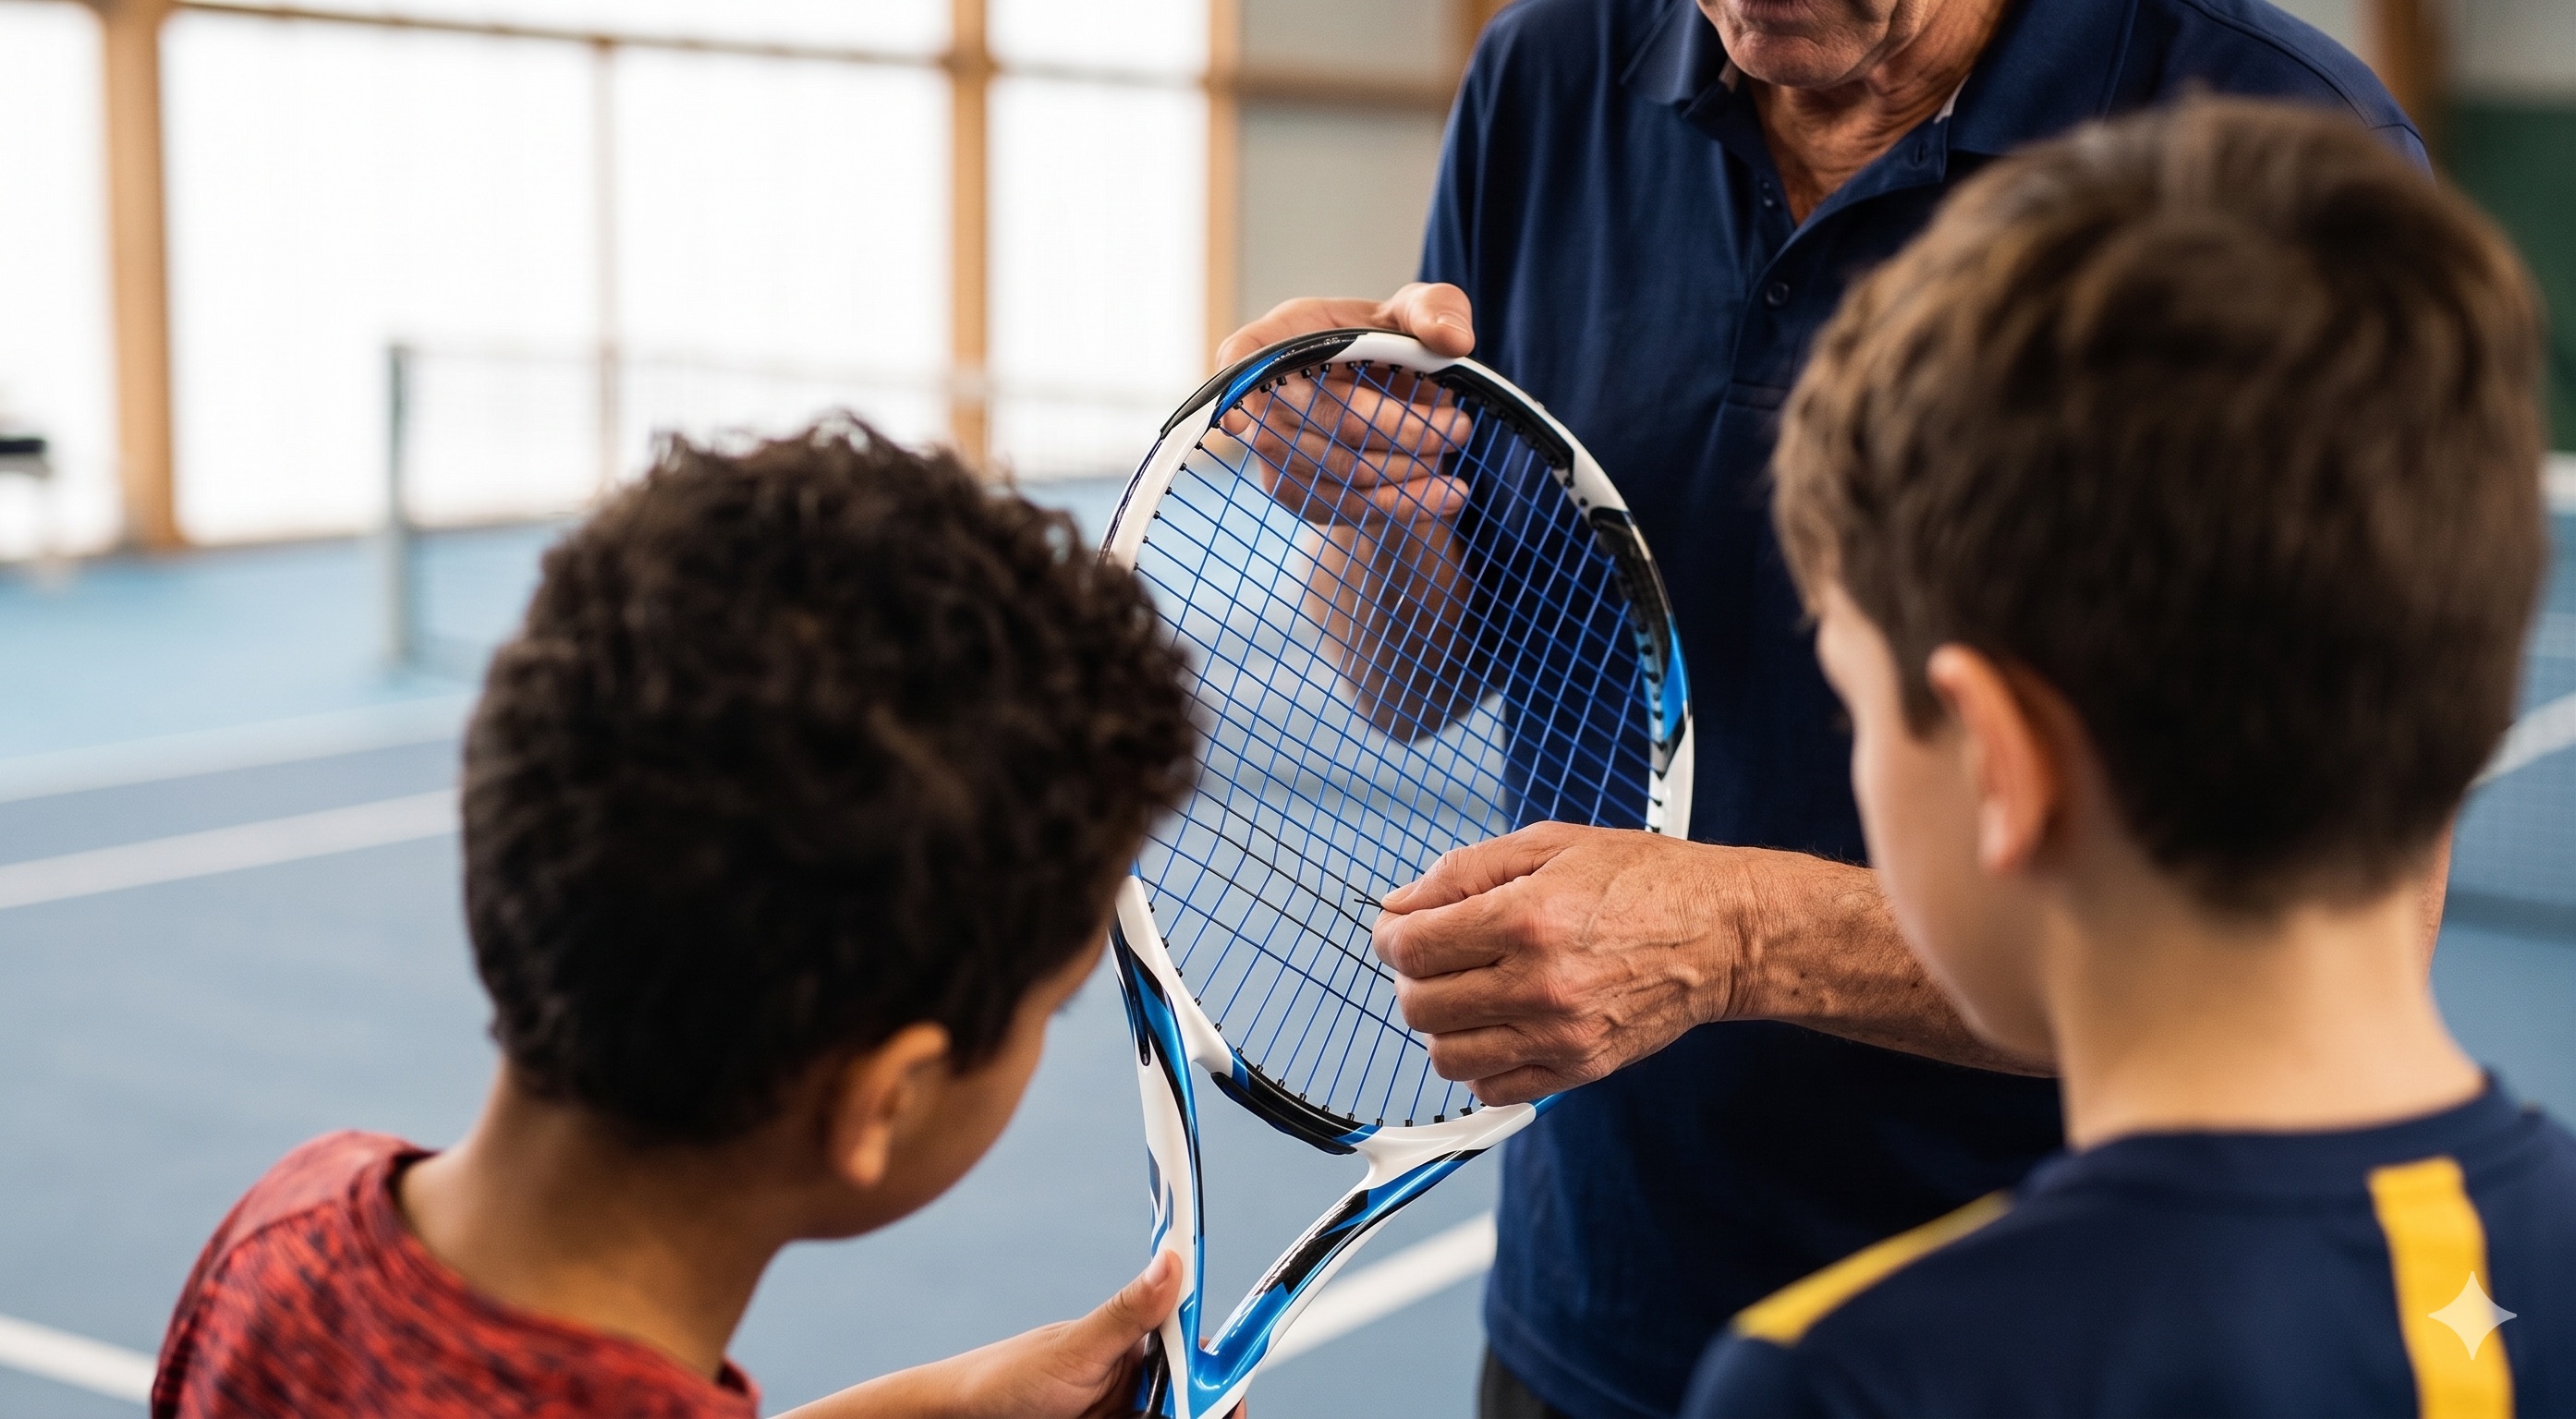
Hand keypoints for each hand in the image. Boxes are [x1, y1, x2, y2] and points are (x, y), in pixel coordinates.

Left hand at [784, 1251, 1243, 1418]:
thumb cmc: (1005, 1377)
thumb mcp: (1074, 1350)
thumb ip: (1127, 1314)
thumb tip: (1172, 1261)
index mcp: (1139, 1347)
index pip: (1201, 1360)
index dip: (1220, 1383)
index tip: (1226, 1400)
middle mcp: (1138, 1382)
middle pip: (1193, 1402)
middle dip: (1203, 1412)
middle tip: (1193, 1418)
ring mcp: (1124, 1413)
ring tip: (1142, 1418)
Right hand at [1213, 284, 1478, 532]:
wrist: (1389, 403)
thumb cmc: (1388, 345)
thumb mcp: (1416, 311)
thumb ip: (1436, 309)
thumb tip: (1454, 340)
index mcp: (1283, 337)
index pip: (1241, 356)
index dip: (1238, 384)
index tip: (1241, 419)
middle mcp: (1265, 395)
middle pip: (1325, 418)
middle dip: (1400, 428)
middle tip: (1459, 425)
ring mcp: (1273, 449)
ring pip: (1339, 469)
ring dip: (1407, 467)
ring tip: (1454, 449)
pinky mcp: (1295, 491)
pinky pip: (1344, 507)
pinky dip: (1400, 504)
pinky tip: (1443, 496)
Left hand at [1372, 822, 1745, 1102]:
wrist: (1723, 934)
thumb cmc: (1640, 880)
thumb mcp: (1549, 844)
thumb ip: (1463, 870)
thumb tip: (1398, 904)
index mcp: (1526, 918)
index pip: (1412, 947)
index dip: (1390, 936)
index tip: (1400, 928)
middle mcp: (1540, 984)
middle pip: (1419, 1004)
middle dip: (1412, 977)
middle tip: (1436, 956)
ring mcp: (1560, 1035)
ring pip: (1446, 1056)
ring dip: (1440, 1024)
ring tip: (1466, 992)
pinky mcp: (1579, 1069)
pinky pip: (1491, 1089)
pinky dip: (1478, 1062)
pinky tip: (1497, 1025)